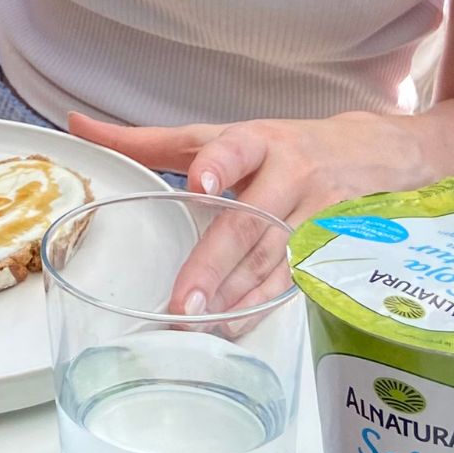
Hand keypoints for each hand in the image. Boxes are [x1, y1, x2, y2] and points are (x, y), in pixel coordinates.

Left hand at [68, 109, 433, 316]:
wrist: (377, 151)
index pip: (236, 148)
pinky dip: (265, 307)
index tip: (200, 184)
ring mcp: (318, 214)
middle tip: (182, 301)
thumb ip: (148, 140)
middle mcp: (290, 174)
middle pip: (250, 222)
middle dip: (216, 264)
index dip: (219, 165)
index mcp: (256, 141)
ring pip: (275, 260)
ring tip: (200, 325)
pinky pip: (298, 282)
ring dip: (238, 297)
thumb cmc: (281, 145)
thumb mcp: (220, 135)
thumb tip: (76, 125)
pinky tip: (236, 327)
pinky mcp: (337, 247)